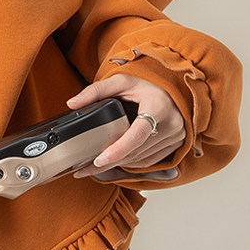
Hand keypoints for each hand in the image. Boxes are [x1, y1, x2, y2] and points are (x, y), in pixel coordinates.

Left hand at [64, 75, 184, 180]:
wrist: (173, 86)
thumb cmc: (147, 82)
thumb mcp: (121, 81)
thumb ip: (96, 91)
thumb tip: (72, 103)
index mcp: (158, 106)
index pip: (138, 134)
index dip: (118, 149)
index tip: (99, 160)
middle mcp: (172, 123)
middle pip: (136, 151)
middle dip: (110, 162)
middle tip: (85, 168)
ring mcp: (176, 136)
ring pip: (142, 159)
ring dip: (119, 165)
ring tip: (95, 167)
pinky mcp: (176, 144)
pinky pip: (151, 161)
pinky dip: (132, 163)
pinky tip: (116, 162)